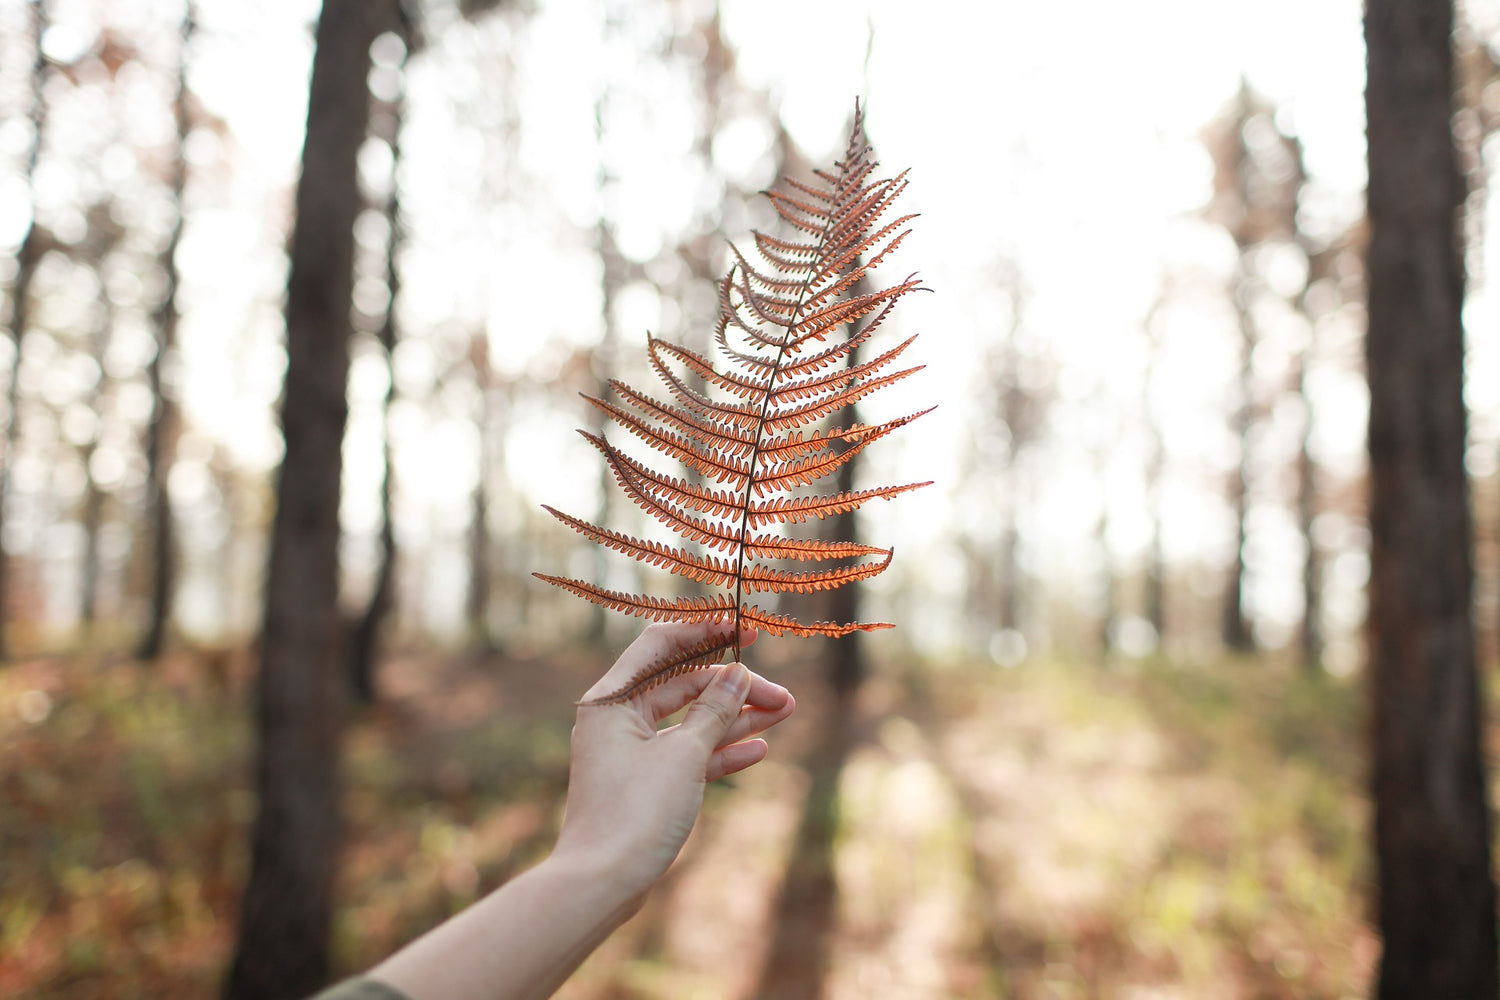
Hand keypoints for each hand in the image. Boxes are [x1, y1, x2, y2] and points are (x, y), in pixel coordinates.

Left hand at [552, 622, 795, 898]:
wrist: (602, 884)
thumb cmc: (635, 812)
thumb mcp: (684, 755)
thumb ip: (714, 710)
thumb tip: (737, 674)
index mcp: (612, 699)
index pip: (662, 645)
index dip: (706, 632)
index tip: (747, 631)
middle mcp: (617, 719)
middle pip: (683, 685)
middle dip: (734, 688)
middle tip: (782, 696)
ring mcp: (631, 753)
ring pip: (690, 721)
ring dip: (736, 717)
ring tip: (784, 712)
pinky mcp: (644, 784)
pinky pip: (686, 755)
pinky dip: (719, 750)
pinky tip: (758, 747)